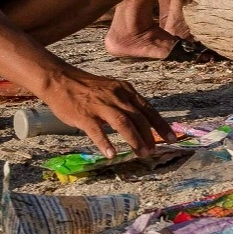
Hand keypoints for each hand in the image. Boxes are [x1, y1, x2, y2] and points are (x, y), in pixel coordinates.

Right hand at [36, 68, 172, 157]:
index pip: (148, 109)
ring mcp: (100, 105)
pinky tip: (112, 154)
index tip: (173, 138)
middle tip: (153, 151)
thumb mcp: (112, 89)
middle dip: (149, 136)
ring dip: (135, 140)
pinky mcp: (84, 115)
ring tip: (141, 154)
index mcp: (125, 91)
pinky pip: (97, 131)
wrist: (59, 79)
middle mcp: (116, 97)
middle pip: (138, 118)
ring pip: (123, 123)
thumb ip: (126, 103)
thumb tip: (142, 123)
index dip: (161, 125)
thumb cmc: (87, 88)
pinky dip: (106, 143)